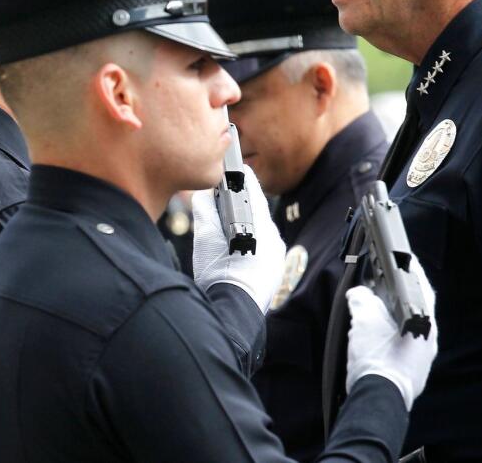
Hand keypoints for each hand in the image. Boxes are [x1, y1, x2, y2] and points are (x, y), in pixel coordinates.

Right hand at [190, 165, 284, 312]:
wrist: (233, 314)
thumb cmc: (219, 276)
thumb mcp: (205, 238)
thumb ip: (205, 210)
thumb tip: (204, 193)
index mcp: (261, 225)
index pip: (252, 190)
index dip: (240, 178)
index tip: (231, 168)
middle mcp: (274, 237)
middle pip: (255, 210)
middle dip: (239, 202)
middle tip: (222, 194)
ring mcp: (276, 255)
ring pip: (258, 229)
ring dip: (243, 222)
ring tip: (224, 221)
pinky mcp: (273, 270)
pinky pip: (261, 246)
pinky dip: (248, 240)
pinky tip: (234, 245)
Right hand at [345, 257, 437, 409]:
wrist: (378, 397)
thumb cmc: (377, 358)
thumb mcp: (364, 321)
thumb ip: (361, 300)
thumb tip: (358, 294)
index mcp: (424, 323)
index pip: (421, 288)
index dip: (411, 271)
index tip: (404, 259)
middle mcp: (428, 339)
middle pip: (414, 308)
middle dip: (397, 295)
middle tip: (382, 284)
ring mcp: (421, 357)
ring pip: (406, 327)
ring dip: (391, 316)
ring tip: (372, 308)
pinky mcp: (410, 371)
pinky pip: (401, 344)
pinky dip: (388, 333)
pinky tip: (373, 335)